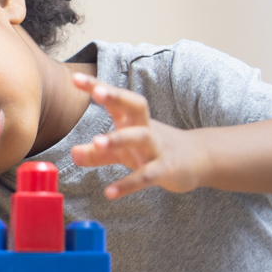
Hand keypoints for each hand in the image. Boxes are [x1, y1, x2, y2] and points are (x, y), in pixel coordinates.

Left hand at [70, 73, 207, 198]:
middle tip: (98, 93)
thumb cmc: (153, 150)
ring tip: (96, 142)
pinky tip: (109, 193)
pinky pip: (146, 176)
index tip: (76, 78)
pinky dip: (128, 184)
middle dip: (117, 97)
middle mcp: (145, 128)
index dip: (98, 87)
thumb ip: (97, 154)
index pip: (116, 99)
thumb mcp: (122, 151)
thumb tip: (73, 154)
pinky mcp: (165, 170)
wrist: (198, 159)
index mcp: (133, 119)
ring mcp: (156, 148)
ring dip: (119, 138)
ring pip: (141, 137)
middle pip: (136, 106)